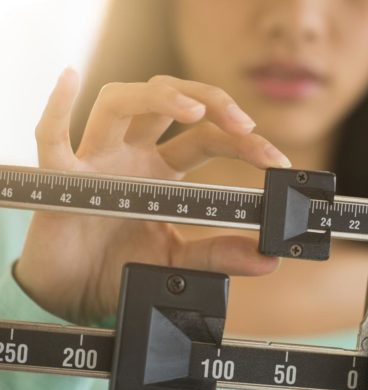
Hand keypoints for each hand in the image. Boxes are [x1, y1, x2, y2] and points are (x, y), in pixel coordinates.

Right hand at [15, 69, 290, 323]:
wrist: (76, 293)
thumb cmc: (120, 266)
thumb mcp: (178, 259)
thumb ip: (218, 255)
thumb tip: (266, 259)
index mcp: (162, 171)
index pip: (207, 139)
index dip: (244, 145)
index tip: (277, 161)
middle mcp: (132, 156)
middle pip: (169, 104)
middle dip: (211, 103)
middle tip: (246, 126)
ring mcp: (97, 160)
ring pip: (121, 102)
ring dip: (159, 97)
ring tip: (194, 112)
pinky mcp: (62, 178)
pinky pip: (51, 137)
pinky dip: (56, 108)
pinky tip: (70, 80)